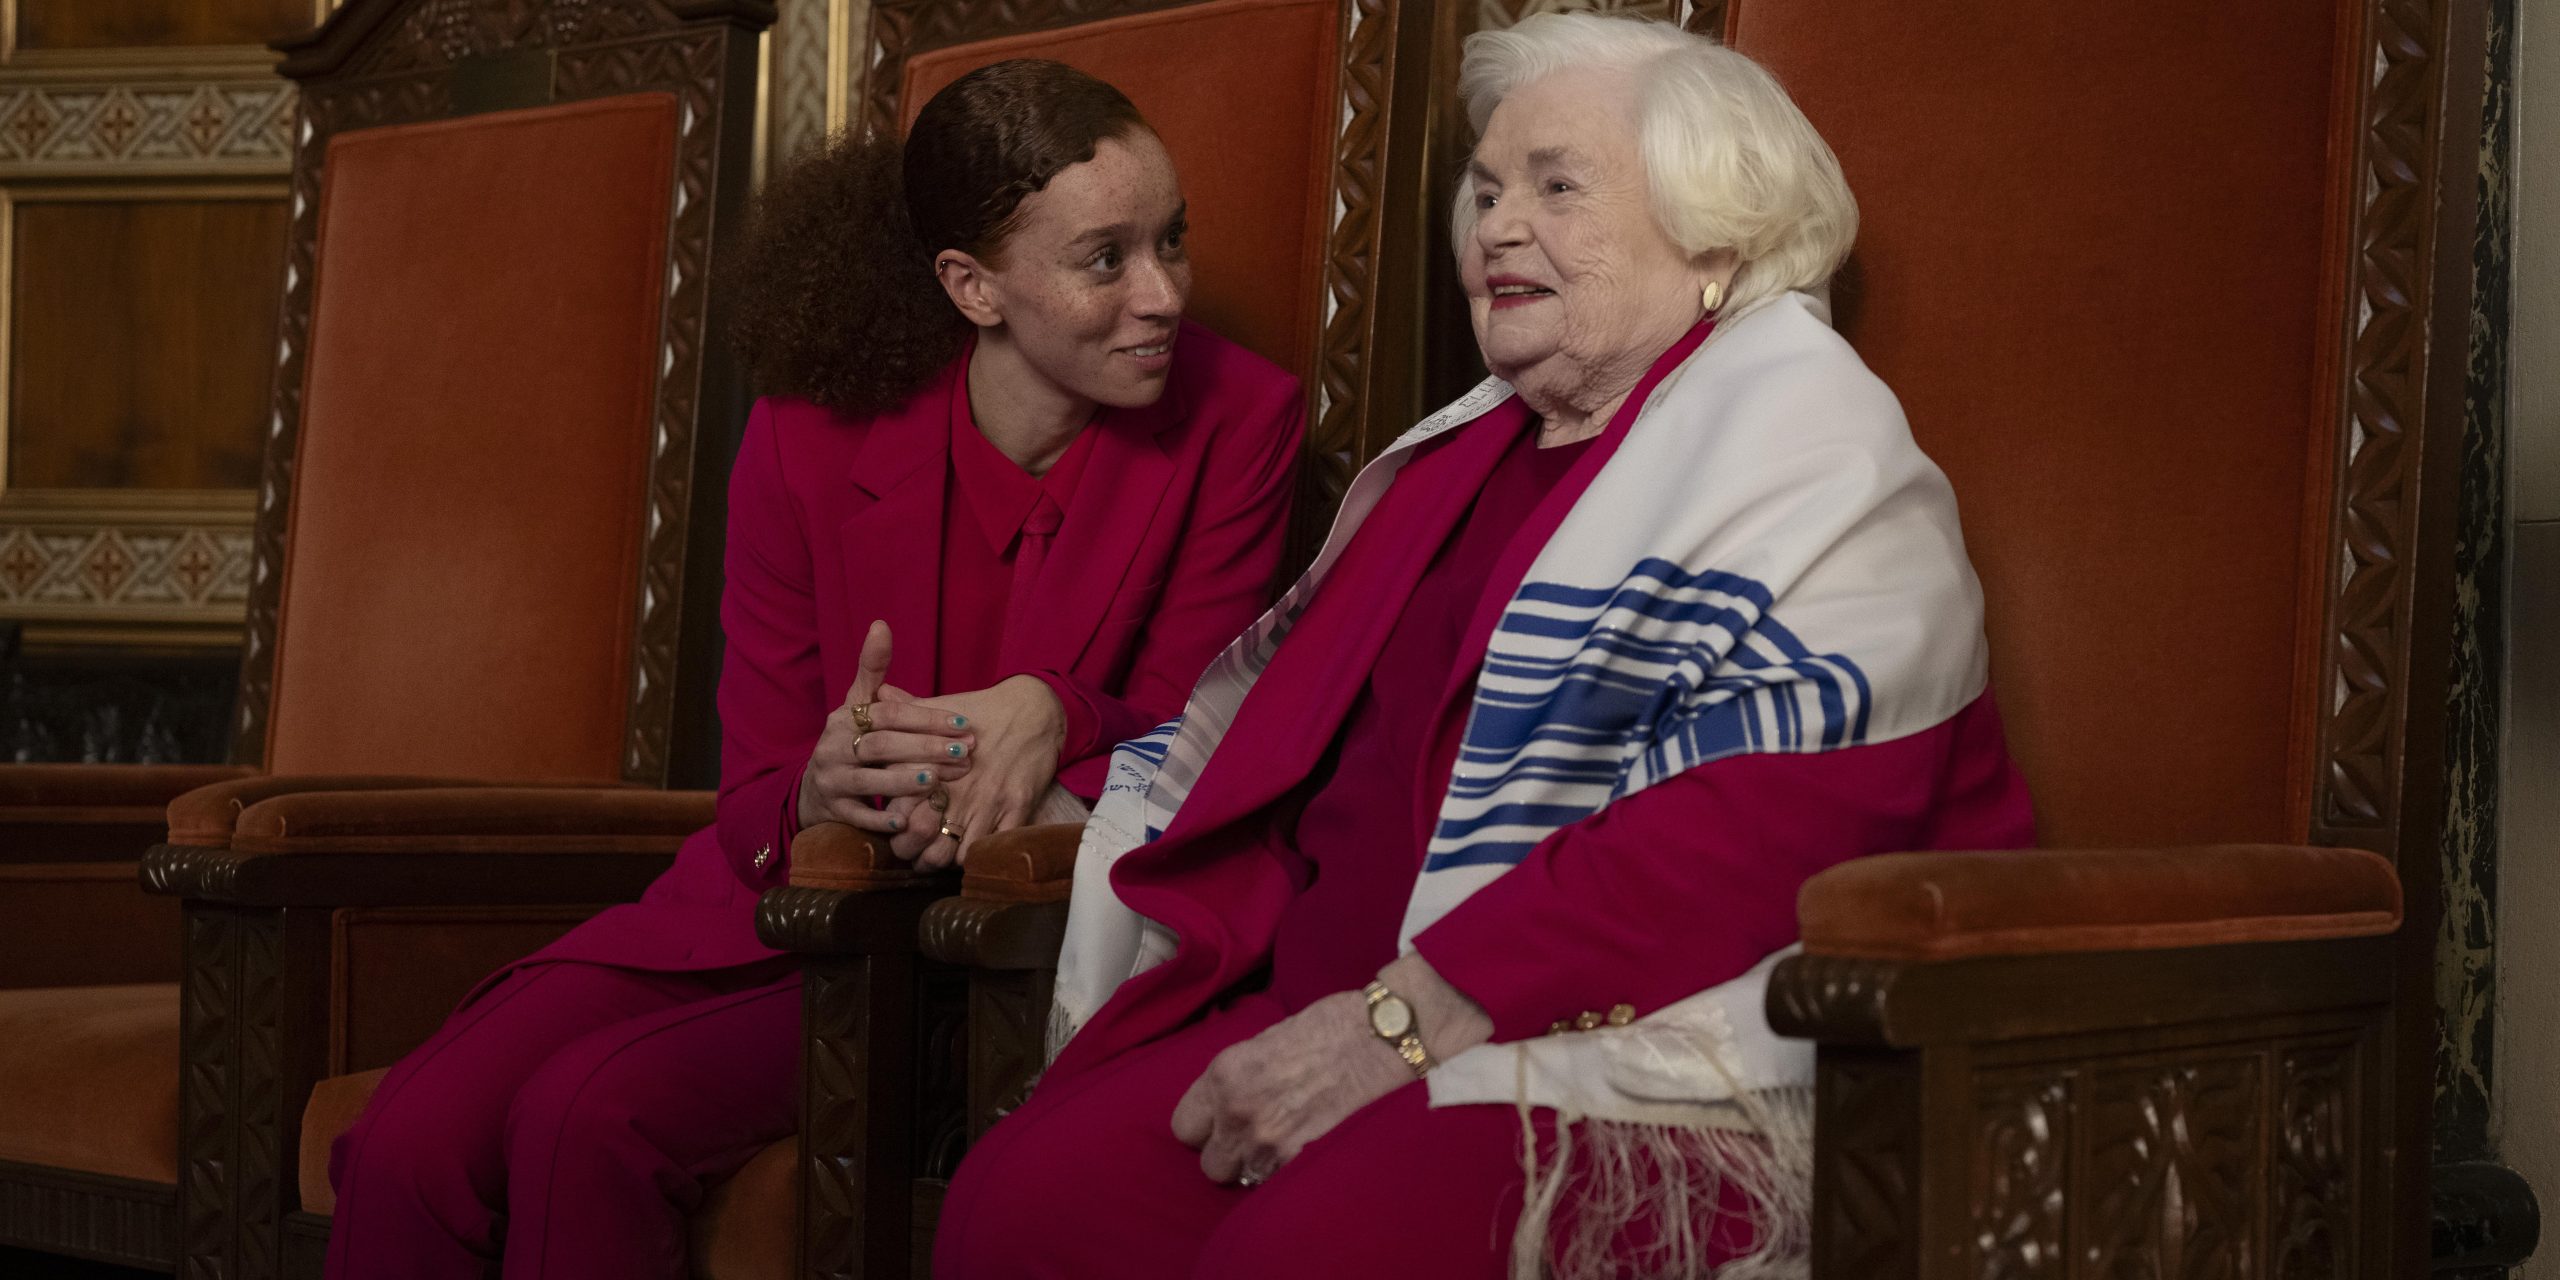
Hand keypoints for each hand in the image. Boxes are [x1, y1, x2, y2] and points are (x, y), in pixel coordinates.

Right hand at [795, 622, 976, 834]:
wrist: (816, 789)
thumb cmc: (850, 740)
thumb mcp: (858, 704)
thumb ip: (872, 668)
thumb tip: (881, 624)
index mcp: (845, 718)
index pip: (888, 714)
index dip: (926, 717)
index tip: (964, 723)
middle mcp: (833, 747)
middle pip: (882, 746)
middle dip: (926, 749)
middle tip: (964, 753)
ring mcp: (832, 780)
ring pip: (870, 781)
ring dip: (905, 782)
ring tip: (938, 781)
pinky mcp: (833, 812)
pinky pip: (858, 818)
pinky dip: (881, 821)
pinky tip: (906, 822)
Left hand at [885, 674, 1066, 870]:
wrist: (1036, 708)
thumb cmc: (984, 709)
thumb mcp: (943, 706)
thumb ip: (908, 710)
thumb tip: (879, 696)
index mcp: (933, 766)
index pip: (900, 815)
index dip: (893, 831)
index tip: (896, 833)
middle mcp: (958, 788)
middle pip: (923, 841)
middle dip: (914, 855)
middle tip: (916, 853)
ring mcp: (988, 802)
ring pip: (955, 855)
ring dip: (945, 860)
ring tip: (941, 854)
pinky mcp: (1017, 809)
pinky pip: (992, 848)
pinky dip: (979, 856)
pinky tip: (973, 848)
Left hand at [1170, 953, 1495, 1185]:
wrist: (1384, 1036)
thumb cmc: (1331, 1027)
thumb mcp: (1266, 1041)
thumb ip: (1239, 1077)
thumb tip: (1230, 1100)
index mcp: (1225, 1075)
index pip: (1184, 1127)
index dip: (1204, 1127)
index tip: (1220, 1123)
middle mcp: (1239, 1113)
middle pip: (1210, 1165)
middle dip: (1229, 1154)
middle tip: (1253, 1137)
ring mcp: (1271, 1143)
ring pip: (1243, 1180)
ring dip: (1257, 1167)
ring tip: (1282, 1143)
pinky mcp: (1303, 1161)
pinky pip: (1276, 1183)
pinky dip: (1285, 1173)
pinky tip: (1304, 1149)